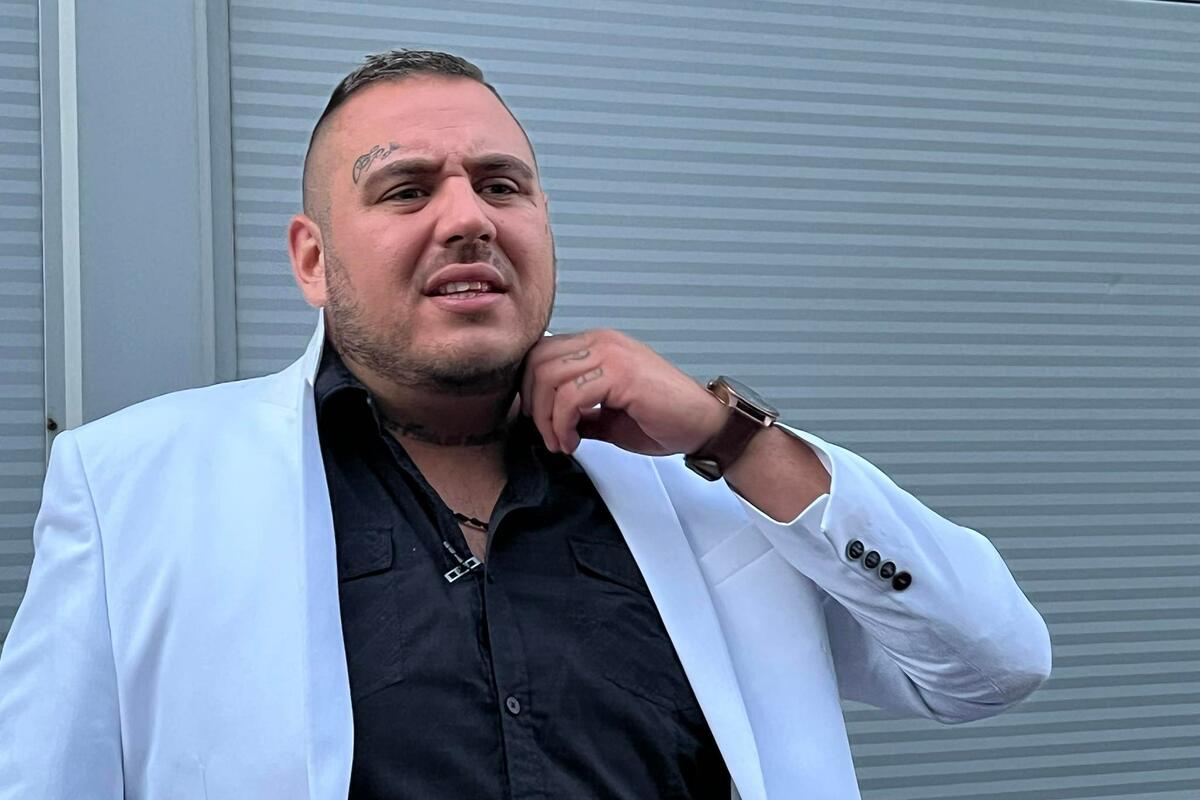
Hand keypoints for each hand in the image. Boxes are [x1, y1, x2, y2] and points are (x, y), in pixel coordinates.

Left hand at [519, 329, 728, 455]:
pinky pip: (570, 397)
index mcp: (599, 344)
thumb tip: (547, 421)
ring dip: (546, 419)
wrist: (703, 425)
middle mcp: (603, 341)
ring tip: (562, 442)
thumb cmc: (664, 418)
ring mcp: (612, 354)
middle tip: (548, 436)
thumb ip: (578, 411)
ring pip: (548, 378)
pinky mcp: (620, 373)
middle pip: (537, 362)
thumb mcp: (608, 415)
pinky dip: (563, 424)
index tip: (541, 422)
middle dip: (533, 405)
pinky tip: (574, 441)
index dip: (530, 390)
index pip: (541, 354)